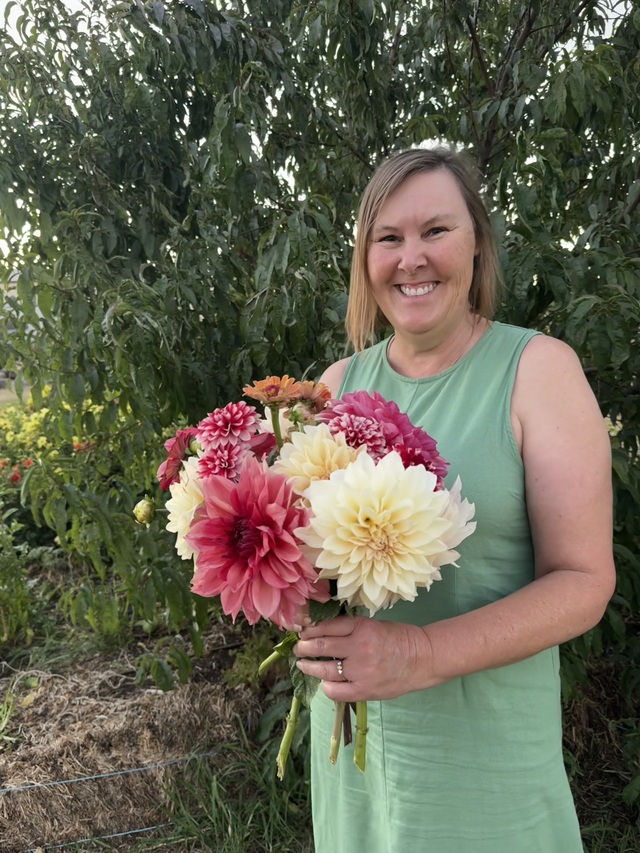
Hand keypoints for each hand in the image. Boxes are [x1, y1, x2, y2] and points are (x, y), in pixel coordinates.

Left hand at [294, 615, 432, 701]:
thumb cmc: (399, 638)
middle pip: (321, 646)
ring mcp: (361, 671)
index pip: (326, 626)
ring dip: (309, 666)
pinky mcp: (365, 690)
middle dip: (304, 647)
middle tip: (298, 647)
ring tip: (302, 664)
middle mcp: (359, 648)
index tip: (302, 630)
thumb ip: (350, 629)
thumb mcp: (374, 625)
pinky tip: (324, 683)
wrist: (423, 658)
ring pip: (325, 670)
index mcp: (361, 628)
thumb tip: (322, 631)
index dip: (310, 629)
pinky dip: (327, 687)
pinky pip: (337, 691)